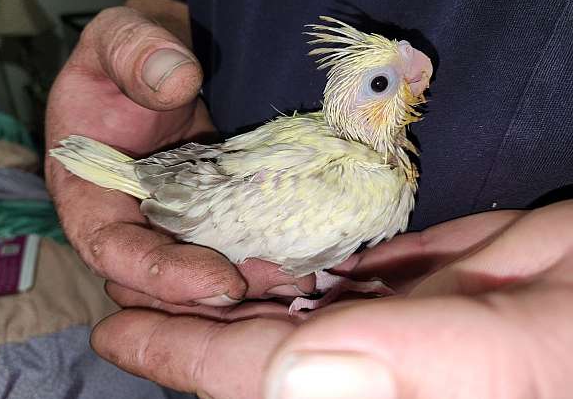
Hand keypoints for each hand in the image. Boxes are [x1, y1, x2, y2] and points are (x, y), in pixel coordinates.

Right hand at [46, 2, 313, 307]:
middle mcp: (129, 214)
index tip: (218, 279)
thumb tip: (178, 84)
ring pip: (200, 267)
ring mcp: (172, 215)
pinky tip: (301, 254)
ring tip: (297, 274)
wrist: (165, 56)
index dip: (159, 274)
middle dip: (212, 290)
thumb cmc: (129, 50)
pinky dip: (260, 255)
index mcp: (88, 188)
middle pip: (160, 277)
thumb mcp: (119, 37)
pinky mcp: (209, 208)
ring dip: (245, 280)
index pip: (110, 248)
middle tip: (273, 280)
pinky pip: (229, 242)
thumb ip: (134, 53)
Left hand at [92, 201, 572, 397]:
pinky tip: (258, 253)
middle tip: (128, 283)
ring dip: (233, 290)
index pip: (258, 374)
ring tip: (176, 264)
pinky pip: (338, 284)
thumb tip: (295, 378)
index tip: (115, 327)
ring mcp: (394, 332)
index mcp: (384, 393)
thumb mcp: (524, 347)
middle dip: (190, 318)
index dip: (182, 353)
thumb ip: (419, 364)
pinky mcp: (417, 295)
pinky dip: (293, 267)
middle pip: (258, 346)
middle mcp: (376, 371)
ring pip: (292, 313)